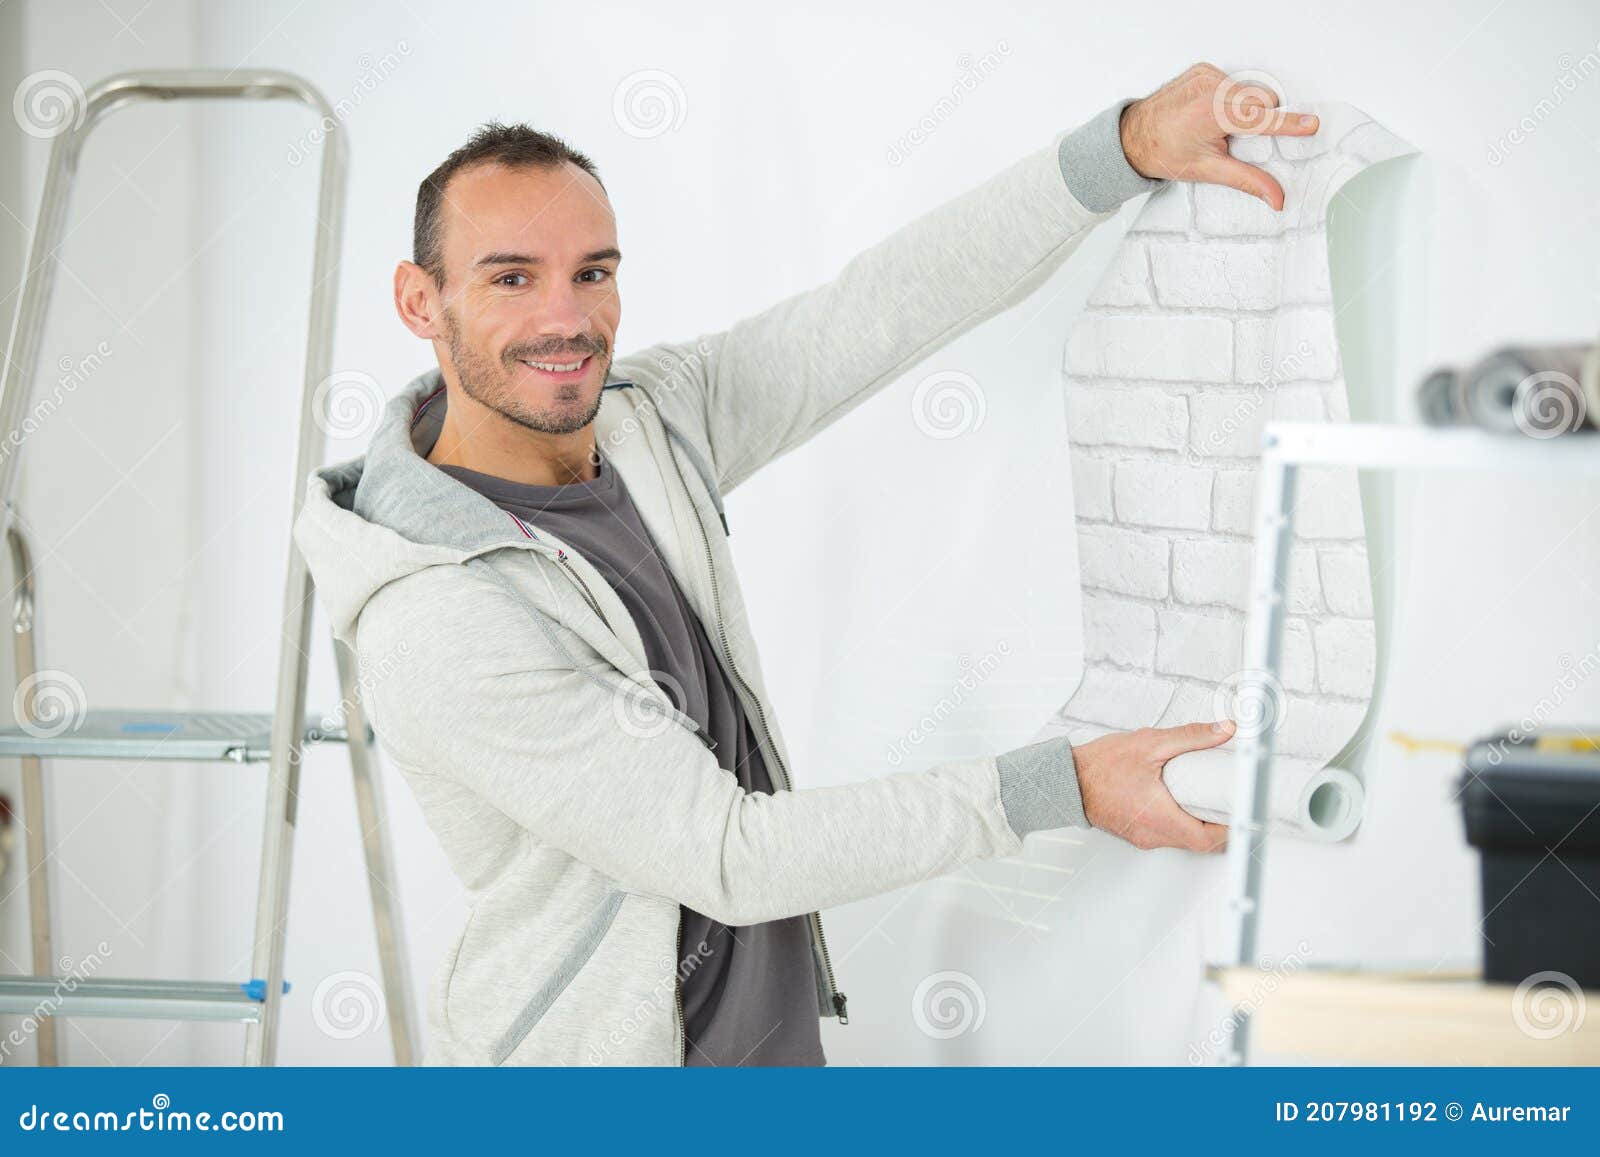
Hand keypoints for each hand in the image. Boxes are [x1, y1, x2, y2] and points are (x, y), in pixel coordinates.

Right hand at [1074, 720, 1234, 852]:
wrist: (1067, 779)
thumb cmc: (1100, 766)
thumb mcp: (1151, 743)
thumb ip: (1191, 736)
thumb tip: (1222, 731)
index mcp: (1159, 817)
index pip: (1207, 839)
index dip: (1230, 828)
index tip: (1239, 810)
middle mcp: (1152, 834)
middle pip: (1198, 840)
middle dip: (1216, 821)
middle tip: (1223, 798)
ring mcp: (1143, 836)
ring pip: (1182, 837)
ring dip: (1196, 820)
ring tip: (1201, 795)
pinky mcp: (1136, 832)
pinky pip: (1166, 832)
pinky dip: (1178, 819)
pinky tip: (1177, 798)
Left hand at [1118, 62, 1318, 209]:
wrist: (1132, 137)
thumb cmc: (1163, 152)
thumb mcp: (1207, 170)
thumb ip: (1247, 180)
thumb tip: (1275, 195)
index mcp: (1211, 113)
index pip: (1261, 119)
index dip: (1288, 124)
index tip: (1310, 124)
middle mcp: (1209, 88)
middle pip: (1260, 102)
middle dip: (1258, 121)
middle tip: (1236, 139)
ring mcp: (1205, 75)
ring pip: (1249, 91)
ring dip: (1244, 109)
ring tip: (1218, 126)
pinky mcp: (1202, 69)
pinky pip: (1233, 82)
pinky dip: (1230, 98)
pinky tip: (1210, 113)